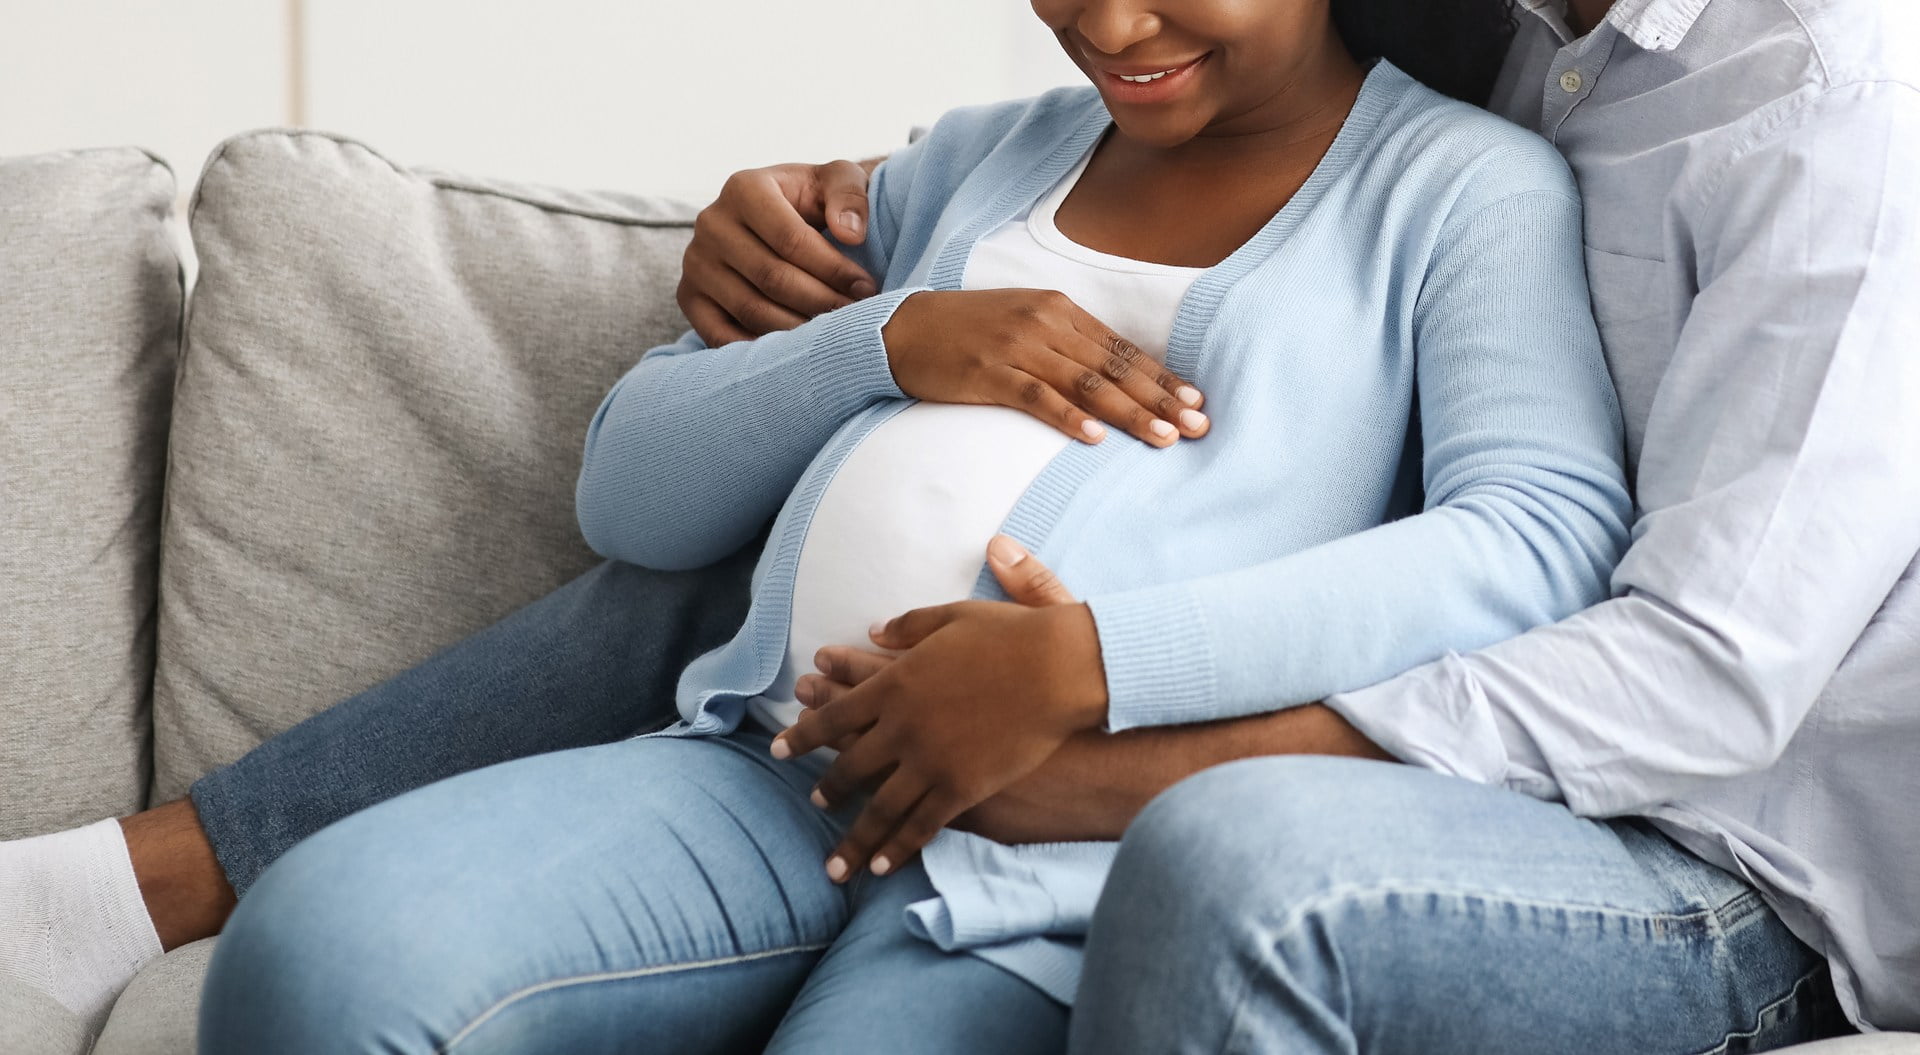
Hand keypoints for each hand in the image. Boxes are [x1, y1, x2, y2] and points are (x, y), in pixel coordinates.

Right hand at [678, 160, 880, 345]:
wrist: (782, 215)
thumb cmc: (815, 200)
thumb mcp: (838, 180)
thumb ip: (850, 195)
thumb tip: (850, 234)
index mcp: (744, 188)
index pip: (791, 240)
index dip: (833, 270)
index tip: (867, 289)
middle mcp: (710, 223)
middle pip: (772, 278)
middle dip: (821, 302)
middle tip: (856, 318)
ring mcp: (695, 263)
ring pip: (750, 310)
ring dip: (798, 330)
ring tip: (833, 334)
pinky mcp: (689, 297)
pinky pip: (720, 336)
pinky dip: (758, 350)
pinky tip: (794, 352)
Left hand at [772, 539, 1109, 881]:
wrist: (1060, 668)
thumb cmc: (1012, 636)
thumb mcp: (953, 617)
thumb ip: (908, 626)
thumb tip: (874, 629)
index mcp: (895, 682)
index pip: (834, 715)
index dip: (803, 734)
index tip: (779, 748)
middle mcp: (902, 726)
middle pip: (851, 765)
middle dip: (828, 786)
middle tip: (813, 799)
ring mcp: (931, 761)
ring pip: (879, 807)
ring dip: (854, 834)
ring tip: (836, 856)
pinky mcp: (963, 788)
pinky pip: (921, 825)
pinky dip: (897, 848)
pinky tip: (880, 866)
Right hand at [882, 289, 1209, 448]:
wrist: (902, 329)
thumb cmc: (968, 333)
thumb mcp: (1025, 326)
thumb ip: (1068, 345)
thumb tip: (1115, 378)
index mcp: (1060, 310)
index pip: (1123, 349)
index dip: (1163, 377)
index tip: (1197, 402)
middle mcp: (1046, 324)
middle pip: (1114, 366)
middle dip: (1160, 399)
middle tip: (1197, 427)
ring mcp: (1017, 346)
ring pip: (1085, 382)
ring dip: (1128, 412)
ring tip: (1162, 437)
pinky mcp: (988, 371)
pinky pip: (1036, 396)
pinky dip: (1068, 417)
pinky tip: (1094, 437)